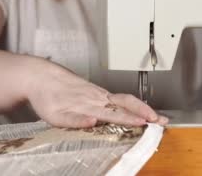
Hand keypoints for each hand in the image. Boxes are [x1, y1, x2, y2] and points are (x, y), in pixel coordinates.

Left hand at [25, 58, 168, 127]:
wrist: (39, 76)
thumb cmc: (46, 97)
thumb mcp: (55, 115)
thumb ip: (74, 120)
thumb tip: (92, 121)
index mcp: (89, 104)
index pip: (115, 113)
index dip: (131, 119)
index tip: (145, 124)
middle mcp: (96, 97)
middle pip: (126, 103)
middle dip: (146, 112)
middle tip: (162, 120)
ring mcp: (97, 92)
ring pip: (125, 99)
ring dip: (143, 107)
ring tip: (157, 116)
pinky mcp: (96, 91)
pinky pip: (118, 97)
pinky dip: (132, 103)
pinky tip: (138, 109)